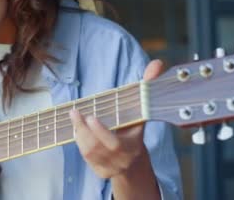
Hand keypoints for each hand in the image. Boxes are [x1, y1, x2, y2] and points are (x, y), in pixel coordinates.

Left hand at [69, 59, 164, 178]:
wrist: (134, 160)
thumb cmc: (135, 129)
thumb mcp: (142, 111)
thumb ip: (147, 87)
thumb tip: (157, 62)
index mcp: (132, 146)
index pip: (114, 143)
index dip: (101, 131)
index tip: (91, 116)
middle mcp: (121, 160)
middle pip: (96, 147)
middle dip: (83, 129)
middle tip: (75, 112)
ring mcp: (110, 167)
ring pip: (88, 151)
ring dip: (79, 133)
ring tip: (75, 116)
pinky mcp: (100, 171)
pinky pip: (85, 156)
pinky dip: (80, 141)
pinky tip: (78, 129)